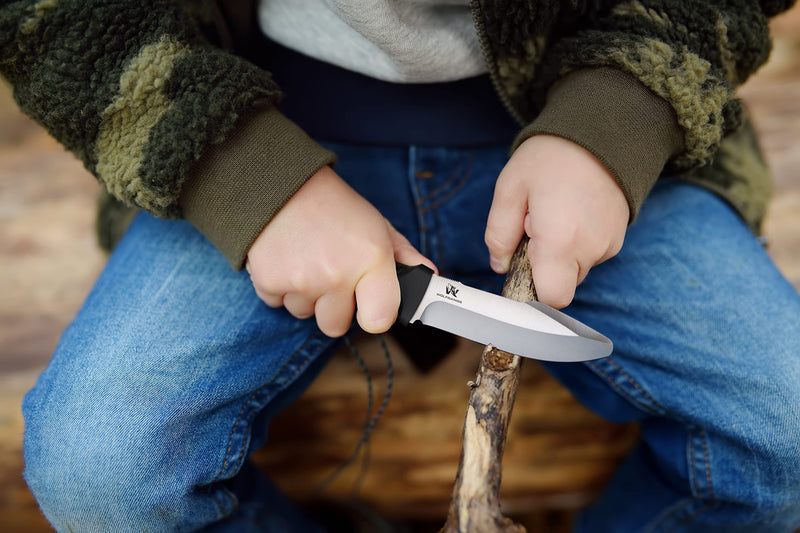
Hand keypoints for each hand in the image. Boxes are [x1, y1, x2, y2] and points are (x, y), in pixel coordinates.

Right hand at [246, 166, 435, 336]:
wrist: (281, 184)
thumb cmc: (335, 207)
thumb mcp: (376, 224)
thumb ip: (404, 255)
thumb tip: (428, 277)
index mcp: (371, 259)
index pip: (379, 321)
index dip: (374, 315)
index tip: (370, 304)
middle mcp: (337, 274)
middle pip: (336, 325)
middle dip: (334, 307)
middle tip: (331, 273)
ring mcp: (301, 281)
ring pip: (305, 313)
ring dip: (306, 295)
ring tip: (306, 259)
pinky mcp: (268, 281)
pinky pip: (278, 303)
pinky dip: (280, 287)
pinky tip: (287, 259)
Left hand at [485, 135, 627, 308]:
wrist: (602, 128)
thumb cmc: (552, 155)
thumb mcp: (509, 189)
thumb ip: (499, 234)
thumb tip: (499, 264)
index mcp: (561, 241)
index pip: (550, 298)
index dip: (531, 288)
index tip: (521, 263)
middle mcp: (590, 249)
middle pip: (561, 284)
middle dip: (543, 264)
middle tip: (536, 223)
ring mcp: (609, 244)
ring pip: (574, 269)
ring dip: (560, 251)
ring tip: (556, 211)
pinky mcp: (618, 236)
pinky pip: (590, 253)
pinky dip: (577, 241)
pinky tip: (572, 210)